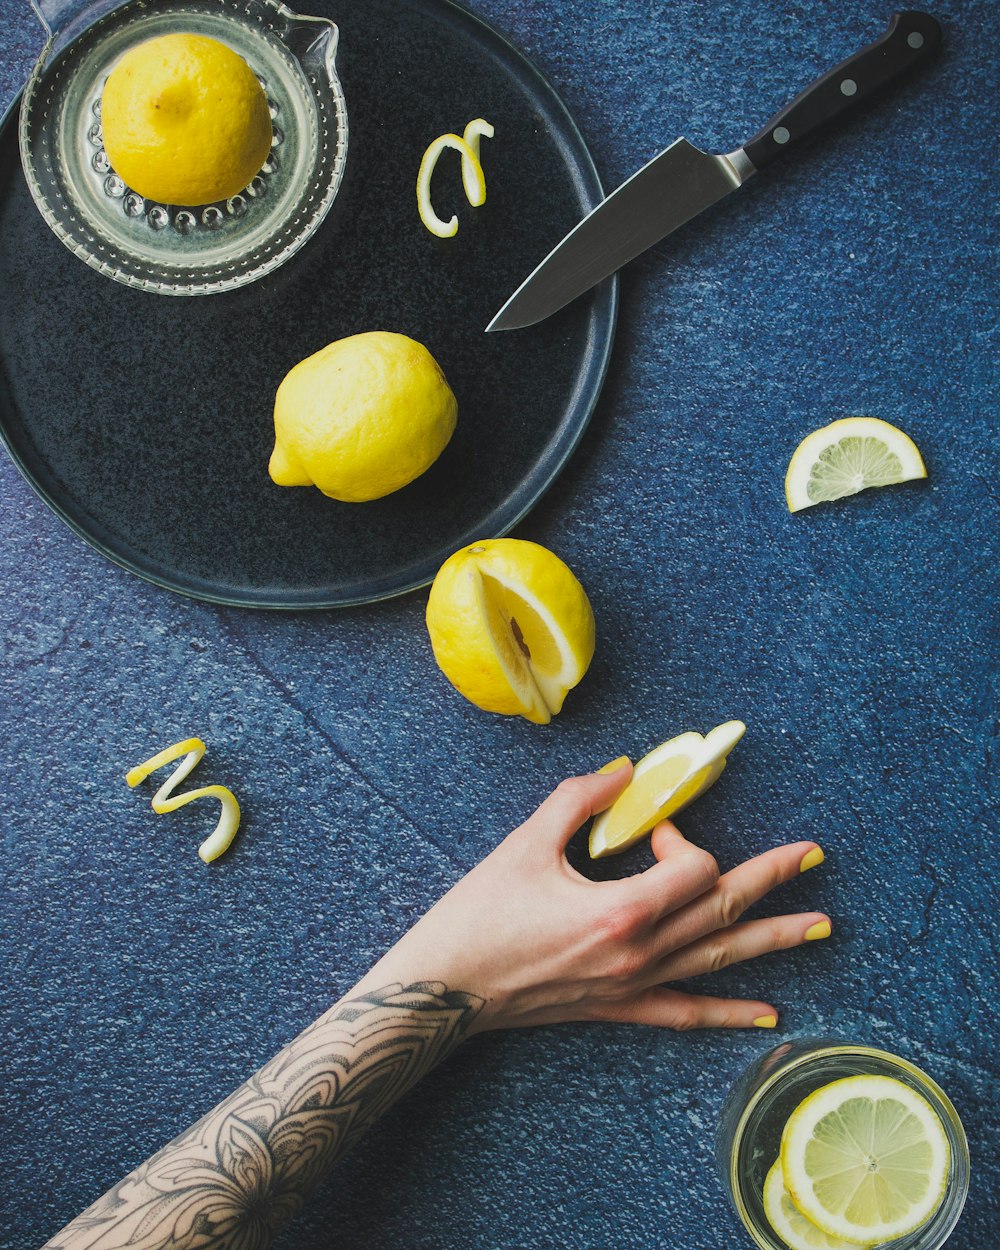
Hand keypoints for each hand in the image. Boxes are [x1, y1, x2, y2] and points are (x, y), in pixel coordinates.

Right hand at [359, 764, 829, 1032]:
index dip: (684, 840)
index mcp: (620, 912)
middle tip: (813, 854)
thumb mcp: (526, 843)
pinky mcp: (619, 1009)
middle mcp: (639, 955)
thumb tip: (624, 772)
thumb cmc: (480, 914)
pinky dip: (729, 1013)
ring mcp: (633, 987)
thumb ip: (580, 799)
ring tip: (822, 925)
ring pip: (718, 959)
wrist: (445, 987)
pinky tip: (769, 1014)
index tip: (652, 830)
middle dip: (772, 878)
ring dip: (773, 939)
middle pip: (723, 910)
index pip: (693, 870)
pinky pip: (686, 1014)